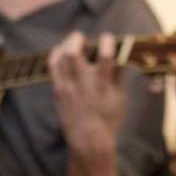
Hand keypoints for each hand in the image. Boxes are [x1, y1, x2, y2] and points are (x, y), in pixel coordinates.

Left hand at [49, 31, 125, 162]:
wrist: (88, 139)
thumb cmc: (108, 117)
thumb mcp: (120, 96)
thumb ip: (119, 74)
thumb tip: (122, 52)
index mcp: (103, 84)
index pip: (105, 56)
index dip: (107, 41)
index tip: (107, 38)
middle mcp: (83, 83)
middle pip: (73, 52)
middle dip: (77, 38)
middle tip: (82, 37)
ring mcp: (68, 87)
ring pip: (61, 56)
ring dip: (66, 44)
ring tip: (72, 42)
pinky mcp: (58, 91)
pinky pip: (53, 66)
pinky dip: (56, 54)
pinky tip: (62, 51)